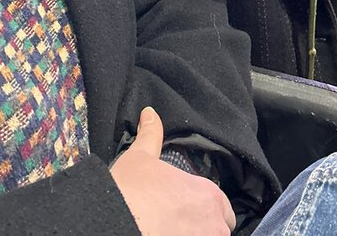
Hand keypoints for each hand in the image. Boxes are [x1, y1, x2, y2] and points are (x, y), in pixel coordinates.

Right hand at [110, 108, 235, 234]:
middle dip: (204, 227)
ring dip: (196, 235)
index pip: (221, 206)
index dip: (205, 207)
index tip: (186, 208)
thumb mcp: (140, 157)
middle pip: (219, 229)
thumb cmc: (131, 191)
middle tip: (178, 222)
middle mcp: (215, 225)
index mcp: (208, 195)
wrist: (115, 225)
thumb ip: (151, 135)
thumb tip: (150, 113)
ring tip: (171, 232)